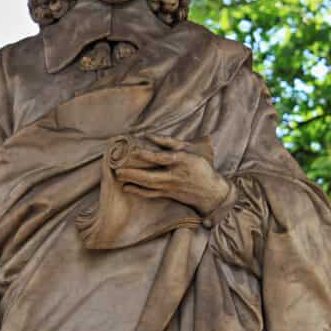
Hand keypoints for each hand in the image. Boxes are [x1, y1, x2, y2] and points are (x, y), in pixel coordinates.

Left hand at [114, 134, 229, 215]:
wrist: (211, 192)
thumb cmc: (201, 167)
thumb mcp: (190, 150)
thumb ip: (170, 142)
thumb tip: (150, 136)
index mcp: (182, 161)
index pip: (162, 158)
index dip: (148, 155)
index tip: (134, 151)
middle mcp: (175, 176)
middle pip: (151, 176)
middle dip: (134, 173)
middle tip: (118, 169)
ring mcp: (171, 187)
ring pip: (149, 186)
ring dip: (133, 181)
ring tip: (119, 176)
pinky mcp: (169, 194)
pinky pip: (151, 194)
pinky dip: (139, 191)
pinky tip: (127, 188)